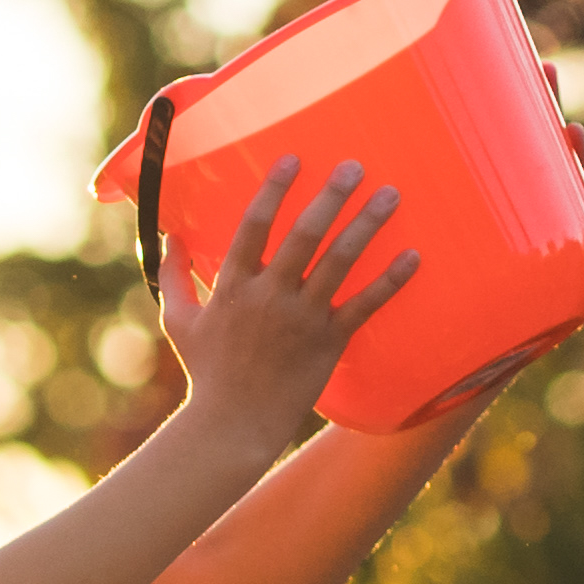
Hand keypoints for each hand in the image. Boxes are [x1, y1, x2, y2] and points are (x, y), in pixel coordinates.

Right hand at [158, 154, 419, 447]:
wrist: (234, 425)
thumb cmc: (207, 373)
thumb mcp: (178, 322)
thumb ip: (174, 276)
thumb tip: (169, 236)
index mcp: (232, 288)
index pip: (253, 228)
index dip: (273, 191)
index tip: (293, 159)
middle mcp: (268, 298)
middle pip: (304, 236)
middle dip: (330, 197)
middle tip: (354, 166)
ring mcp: (301, 319)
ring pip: (339, 262)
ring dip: (366, 225)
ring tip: (390, 195)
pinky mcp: (328, 342)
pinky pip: (364, 306)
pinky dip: (390, 281)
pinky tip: (413, 256)